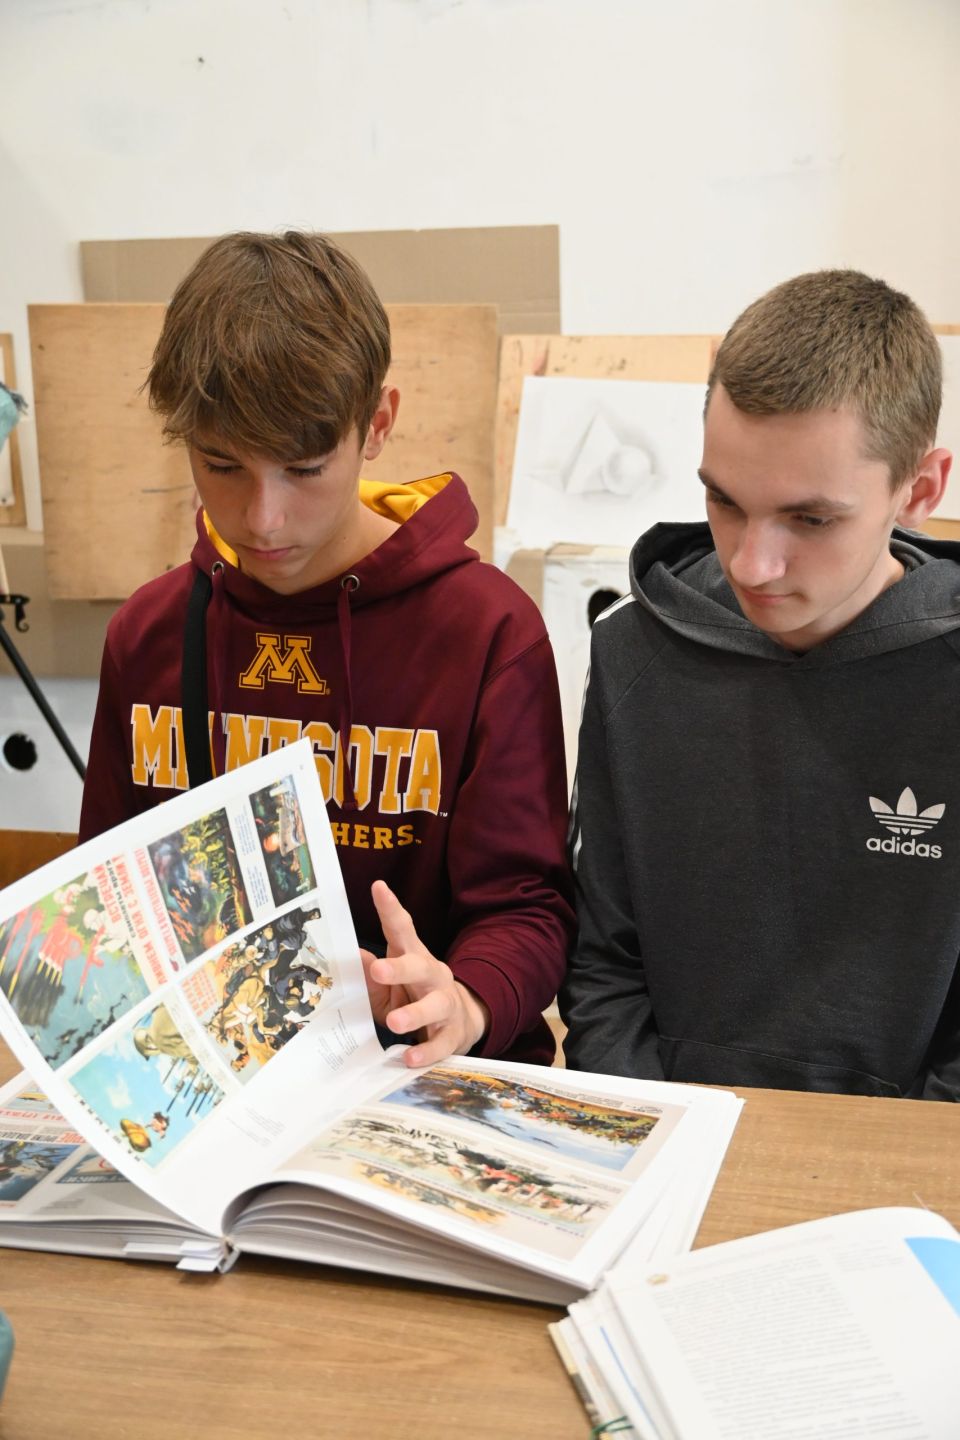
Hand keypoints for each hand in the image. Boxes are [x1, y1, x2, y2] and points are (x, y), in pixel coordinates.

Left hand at [359, 880, 489, 1067]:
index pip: (402, 929)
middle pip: (419, 967)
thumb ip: (370, 975)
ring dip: (414, 1013)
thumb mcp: (388, 987)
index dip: (391, 908)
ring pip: (434, 1006)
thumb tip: (352, 957)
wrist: (461, 1022)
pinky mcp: (452, 1034)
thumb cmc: (412, 998)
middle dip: (399, 968)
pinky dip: (425, 1052)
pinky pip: (440, 1043)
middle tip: (379, 969)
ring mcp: (446, 1004)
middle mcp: (432, 975)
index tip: (378, 888)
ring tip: (394, 1022)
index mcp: (413, 957)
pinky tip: (409, 1058)